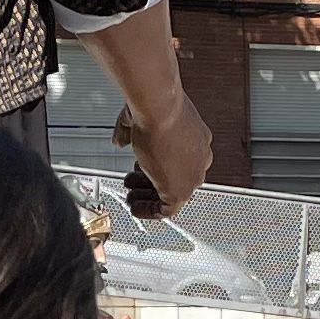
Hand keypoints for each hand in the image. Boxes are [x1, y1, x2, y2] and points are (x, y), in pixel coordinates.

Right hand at [115, 91, 211, 212]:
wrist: (160, 111)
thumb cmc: (155, 107)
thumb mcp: (136, 118)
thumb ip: (128, 131)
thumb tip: (120, 140)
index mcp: (195, 136)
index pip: (179, 158)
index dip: (155, 164)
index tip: (140, 167)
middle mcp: (199, 156)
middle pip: (176, 177)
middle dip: (150, 181)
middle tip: (133, 182)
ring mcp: (192, 174)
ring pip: (171, 194)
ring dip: (148, 196)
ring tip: (131, 195)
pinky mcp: (182, 190)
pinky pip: (167, 210)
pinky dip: (150, 211)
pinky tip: (136, 208)